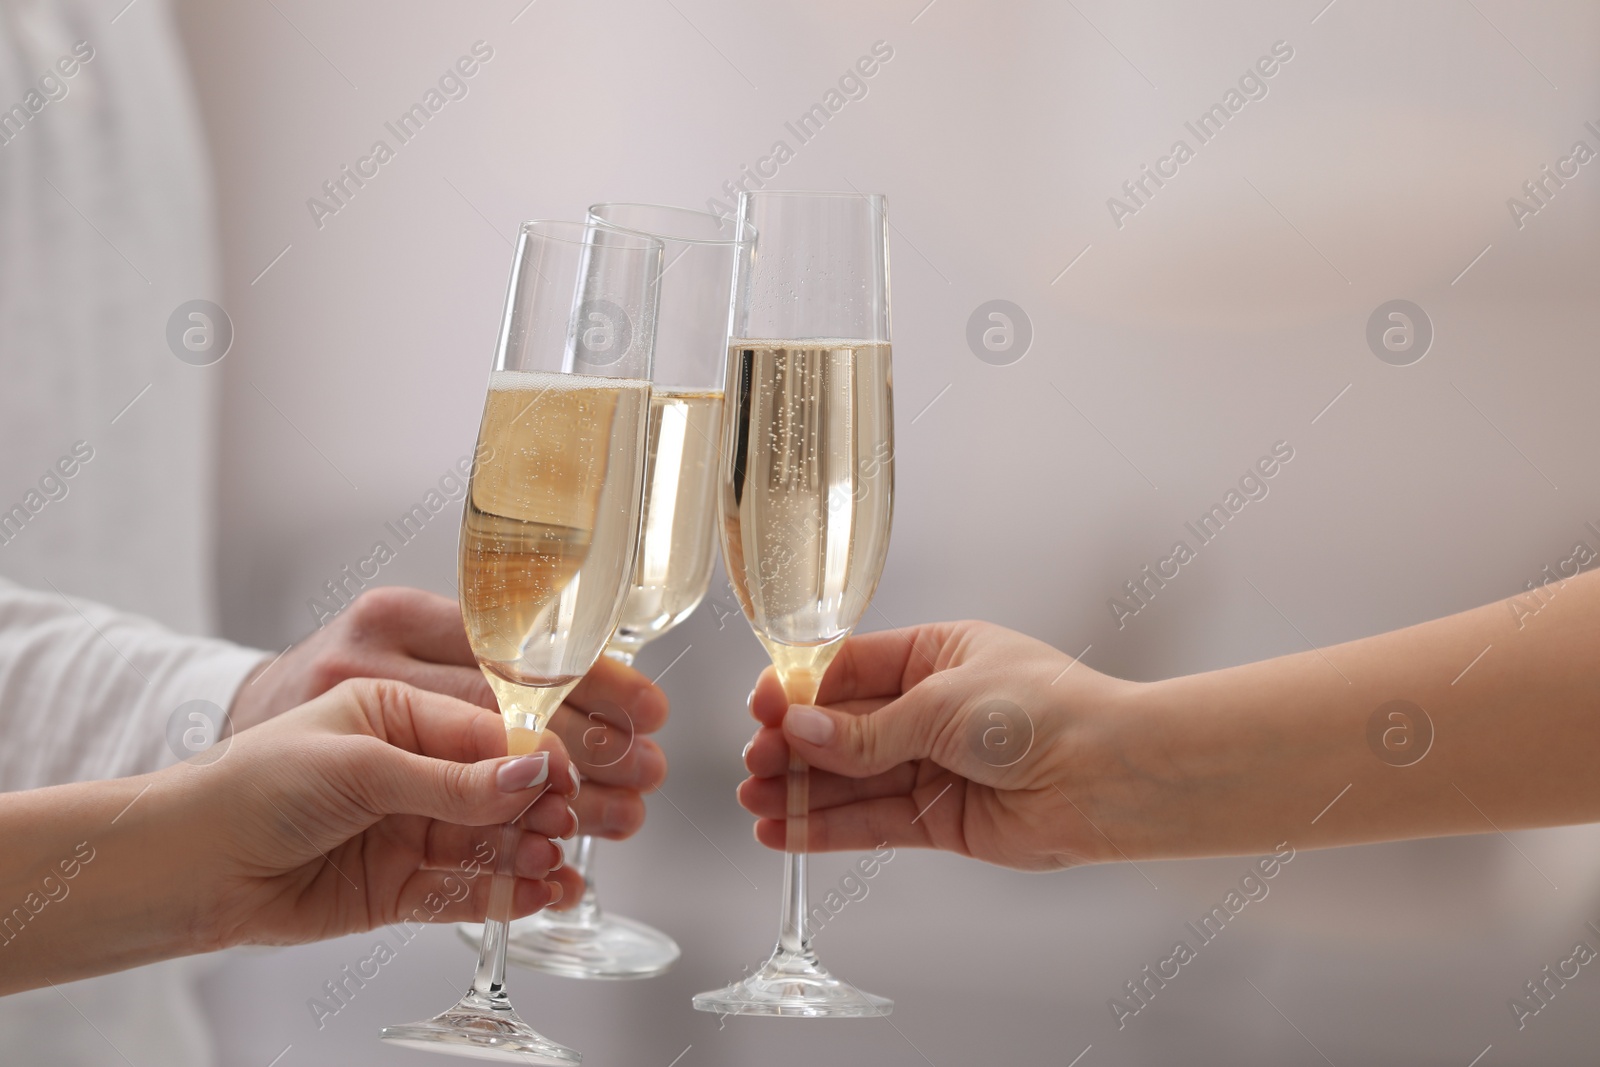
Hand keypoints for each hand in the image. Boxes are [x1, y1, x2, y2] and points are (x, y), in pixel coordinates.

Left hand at [190, 678, 585, 947]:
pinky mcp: (401, 886)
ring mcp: (409, 828)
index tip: (576, 768)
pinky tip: (545, 894)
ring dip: (531, 850)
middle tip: (578, 816)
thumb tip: (532, 773)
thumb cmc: (251, 785)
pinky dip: (510, 894)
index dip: (537, 748)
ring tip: (560, 862)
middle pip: (501, 785)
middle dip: (547, 800)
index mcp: (399, 711)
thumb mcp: (358, 765)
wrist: (184, 865)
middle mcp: (412, 768)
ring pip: (492, 839)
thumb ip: (450, 778)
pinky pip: (469, 889)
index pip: (488, 726)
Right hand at [738, 621, 1146, 870]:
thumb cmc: (1044, 713)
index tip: (761, 707)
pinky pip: (873, 822)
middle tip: (755, 760)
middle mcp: (932, 709)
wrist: (1109, 776)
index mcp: (937, 655)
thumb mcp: (941, 705)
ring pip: (852, 779)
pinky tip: (784, 830)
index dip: (801, 689)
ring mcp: (934, 766)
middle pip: (844, 727)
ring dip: (801, 790)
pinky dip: (827, 828)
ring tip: (754, 799)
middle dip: (795, 745)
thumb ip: (866, 730)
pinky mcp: (940, 821)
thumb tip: (800, 731)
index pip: (850, 669)